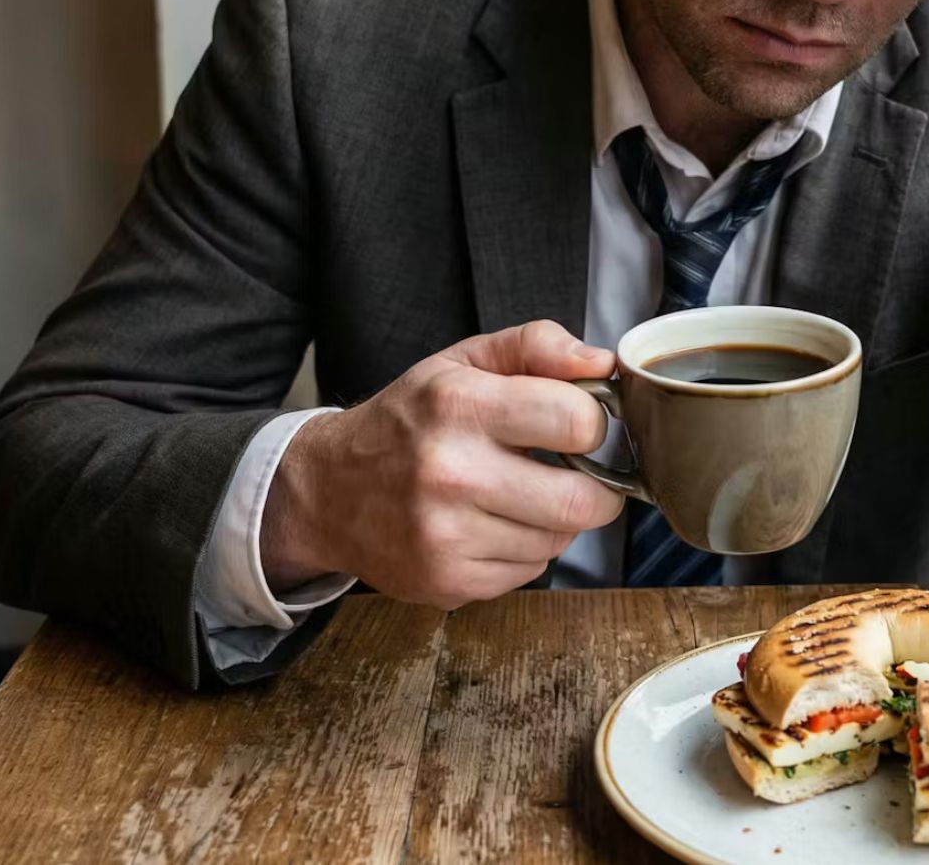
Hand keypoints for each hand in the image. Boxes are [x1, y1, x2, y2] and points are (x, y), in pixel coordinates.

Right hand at [260, 320, 624, 607]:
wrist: (326, 491)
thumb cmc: (407, 421)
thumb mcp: (461, 362)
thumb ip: (536, 347)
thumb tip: (603, 363)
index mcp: (459, 405)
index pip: (578, 422)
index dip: (593, 423)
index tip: (578, 426)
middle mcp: (450, 473)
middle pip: (582, 501)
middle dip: (597, 489)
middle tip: (580, 476)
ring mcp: (446, 535)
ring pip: (559, 540)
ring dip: (556, 521)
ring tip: (521, 497)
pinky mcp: (448, 581)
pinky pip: (530, 571)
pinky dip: (525, 551)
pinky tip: (492, 526)